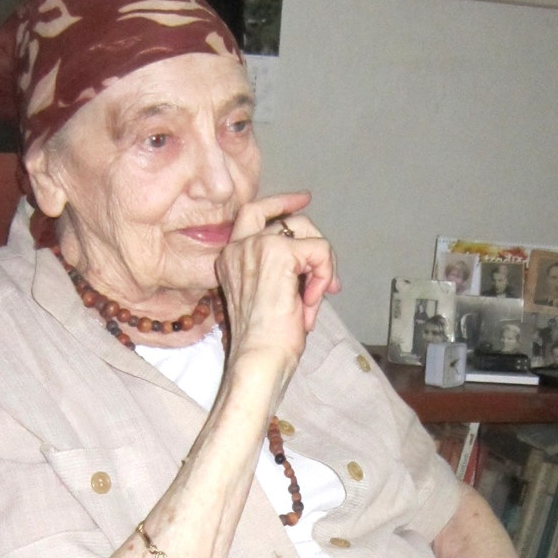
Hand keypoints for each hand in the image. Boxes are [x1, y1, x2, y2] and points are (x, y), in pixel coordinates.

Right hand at [217, 193, 338, 365]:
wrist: (259, 358)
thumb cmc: (264, 340)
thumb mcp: (271, 295)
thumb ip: (283, 270)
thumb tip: (315, 260)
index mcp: (231, 257)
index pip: (254, 213)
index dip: (282, 203)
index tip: (304, 199)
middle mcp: (239, 247)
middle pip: (290, 219)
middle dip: (316, 245)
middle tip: (326, 282)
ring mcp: (257, 246)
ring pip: (309, 234)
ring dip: (321, 269)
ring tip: (311, 302)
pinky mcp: (278, 253)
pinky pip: (320, 251)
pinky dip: (323, 276)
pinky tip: (310, 302)